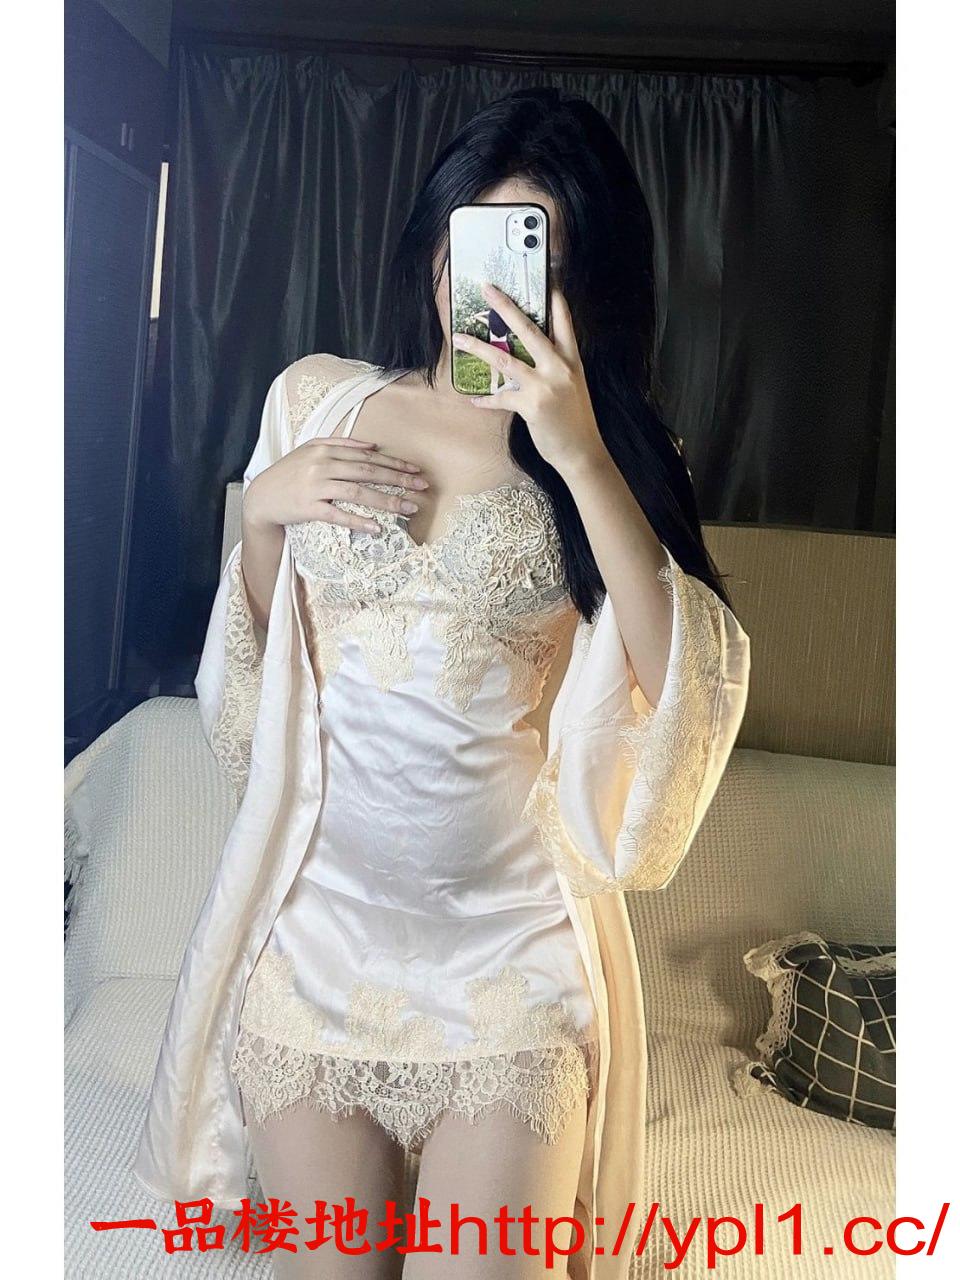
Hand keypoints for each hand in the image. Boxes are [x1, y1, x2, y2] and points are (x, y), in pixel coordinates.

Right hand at [243, 437, 428, 533]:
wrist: (261, 496)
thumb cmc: (290, 473)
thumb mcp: (311, 450)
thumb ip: (341, 445)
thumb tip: (373, 446)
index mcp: (325, 448)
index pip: (367, 456)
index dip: (394, 463)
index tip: (415, 471)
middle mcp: (322, 464)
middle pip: (368, 472)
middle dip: (398, 479)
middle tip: (421, 487)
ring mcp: (315, 486)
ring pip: (358, 492)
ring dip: (387, 501)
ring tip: (408, 508)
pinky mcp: (309, 507)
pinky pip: (339, 515)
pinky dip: (359, 521)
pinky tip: (377, 527)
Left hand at [451, 282, 606, 477]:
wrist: (582, 452)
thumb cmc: (575, 421)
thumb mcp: (572, 387)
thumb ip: (554, 368)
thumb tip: (529, 357)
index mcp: (571, 361)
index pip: (564, 323)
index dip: (555, 301)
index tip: (545, 279)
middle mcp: (559, 368)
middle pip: (528, 330)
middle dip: (506, 307)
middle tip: (487, 289)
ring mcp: (544, 386)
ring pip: (505, 359)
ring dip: (478, 348)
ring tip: (459, 338)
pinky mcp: (531, 406)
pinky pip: (500, 398)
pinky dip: (486, 400)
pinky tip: (474, 400)